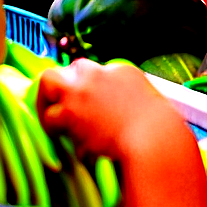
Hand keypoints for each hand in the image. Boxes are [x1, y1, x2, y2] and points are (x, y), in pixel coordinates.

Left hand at [37, 59, 181, 161]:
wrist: (153, 139)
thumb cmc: (158, 129)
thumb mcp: (148, 102)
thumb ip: (128, 100)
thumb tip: (114, 115)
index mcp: (122, 70)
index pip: (96, 71)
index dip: (89, 87)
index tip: (89, 104)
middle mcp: (100, 73)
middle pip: (73, 67)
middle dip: (67, 84)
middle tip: (64, 104)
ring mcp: (83, 89)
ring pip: (48, 80)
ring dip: (48, 100)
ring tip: (53, 120)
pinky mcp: (70, 110)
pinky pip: (49, 116)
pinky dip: (51, 127)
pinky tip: (58, 137)